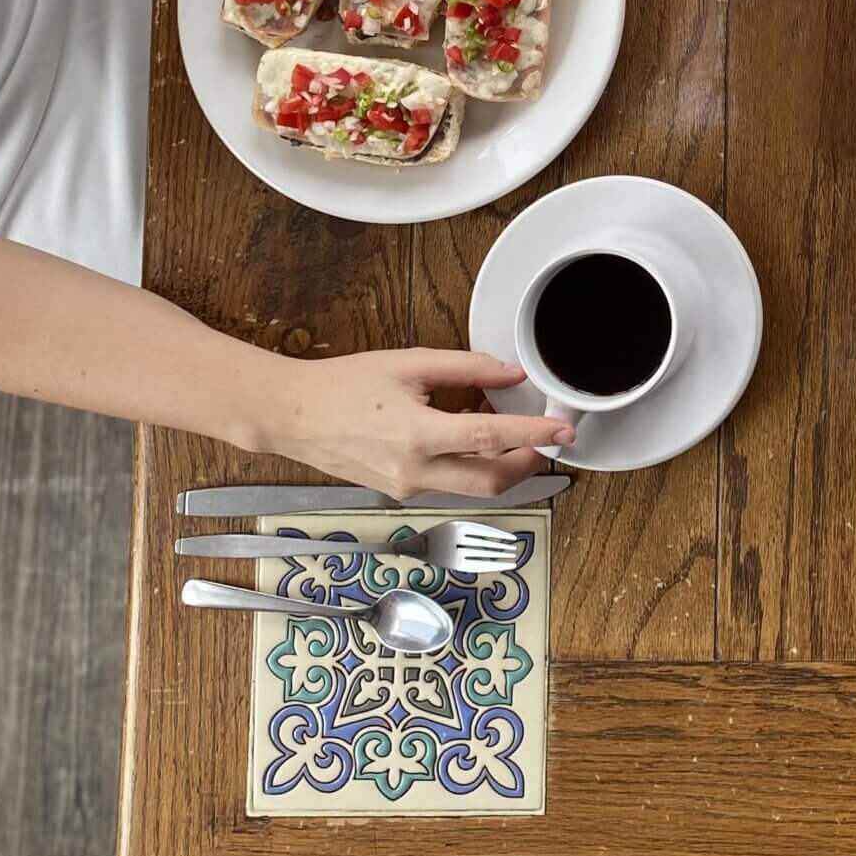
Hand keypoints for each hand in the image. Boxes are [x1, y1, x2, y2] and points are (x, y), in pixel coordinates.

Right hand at [257, 348, 576, 497]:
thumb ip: (465, 368)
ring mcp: (405, 488)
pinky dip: (470, 465)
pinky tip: (469, 436)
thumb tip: (509, 373)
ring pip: (472, 488)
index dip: (534, 435)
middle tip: (547, 441)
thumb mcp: (409, 363)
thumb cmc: (342, 385)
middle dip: (528, 463)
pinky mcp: (397, 492)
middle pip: (491, 481)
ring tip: (506, 430)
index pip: (492, 440)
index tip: (564, 432)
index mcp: (417, 436)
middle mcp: (414, 472)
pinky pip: (448, 484)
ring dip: (500, 465)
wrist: (291, 416)